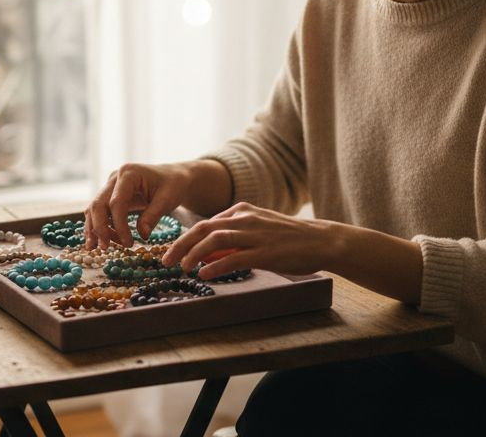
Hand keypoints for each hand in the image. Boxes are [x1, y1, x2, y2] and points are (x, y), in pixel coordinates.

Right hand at [85, 162, 193, 247]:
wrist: (173, 178)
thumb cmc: (172, 186)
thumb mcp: (168, 199)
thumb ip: (153, 216)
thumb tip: (142, 235)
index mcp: (129, 173)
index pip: (116, 202)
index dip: (119, 225)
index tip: (129, 244)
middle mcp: (115, 178)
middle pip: (98, 204)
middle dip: (99, 227)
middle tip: (105, 248)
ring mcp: (110, 186)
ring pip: (94, 208)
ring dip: (94, 228)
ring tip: (98, 248)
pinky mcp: (110, 195)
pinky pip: (99, 212)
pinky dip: (98, 226)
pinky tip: (102, 241)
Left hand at [162, 202, 334, 279]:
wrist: (320, 240)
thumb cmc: (288, 238)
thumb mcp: (258, 228)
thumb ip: (234, 236)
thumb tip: (207, 252)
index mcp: (242, 210)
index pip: (205, 222)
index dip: (185, 237)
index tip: (172, 251)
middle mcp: (245, 219)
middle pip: (203, 228)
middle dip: (180, 244)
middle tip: (165, 259)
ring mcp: (255, 235)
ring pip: (214, 240)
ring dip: (194, 254)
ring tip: (182, 267)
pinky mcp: (265, 252)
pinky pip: (234, 258)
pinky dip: (216, 266)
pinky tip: (204, 274)